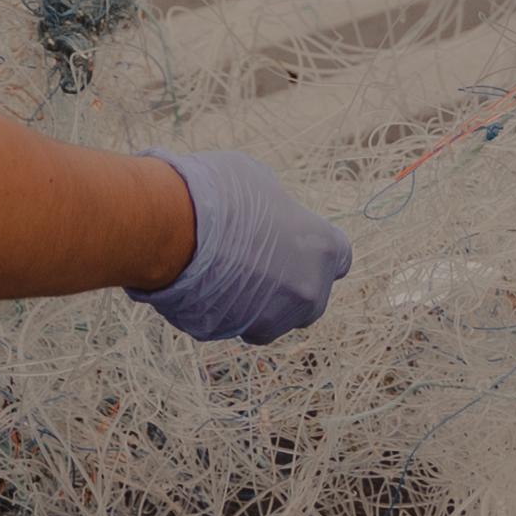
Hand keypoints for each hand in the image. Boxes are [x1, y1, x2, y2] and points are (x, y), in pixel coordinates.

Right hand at [132, 151, 345, 344]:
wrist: (175, 228)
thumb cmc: (221, 193)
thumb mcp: (260, 181)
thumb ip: (278, 209)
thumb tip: (270, 215)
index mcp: (323, 248)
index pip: (339, 259)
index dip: (314, 251)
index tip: (293, 242)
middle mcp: (308, 291)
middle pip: (309, 295)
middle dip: (287, 282)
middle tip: (254, 258)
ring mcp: (274, 320)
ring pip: (271, 315)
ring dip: (254, 299)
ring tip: (220, 267)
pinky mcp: (234, 334)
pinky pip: (234, 323)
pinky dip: (224, 310)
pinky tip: (202, 282)